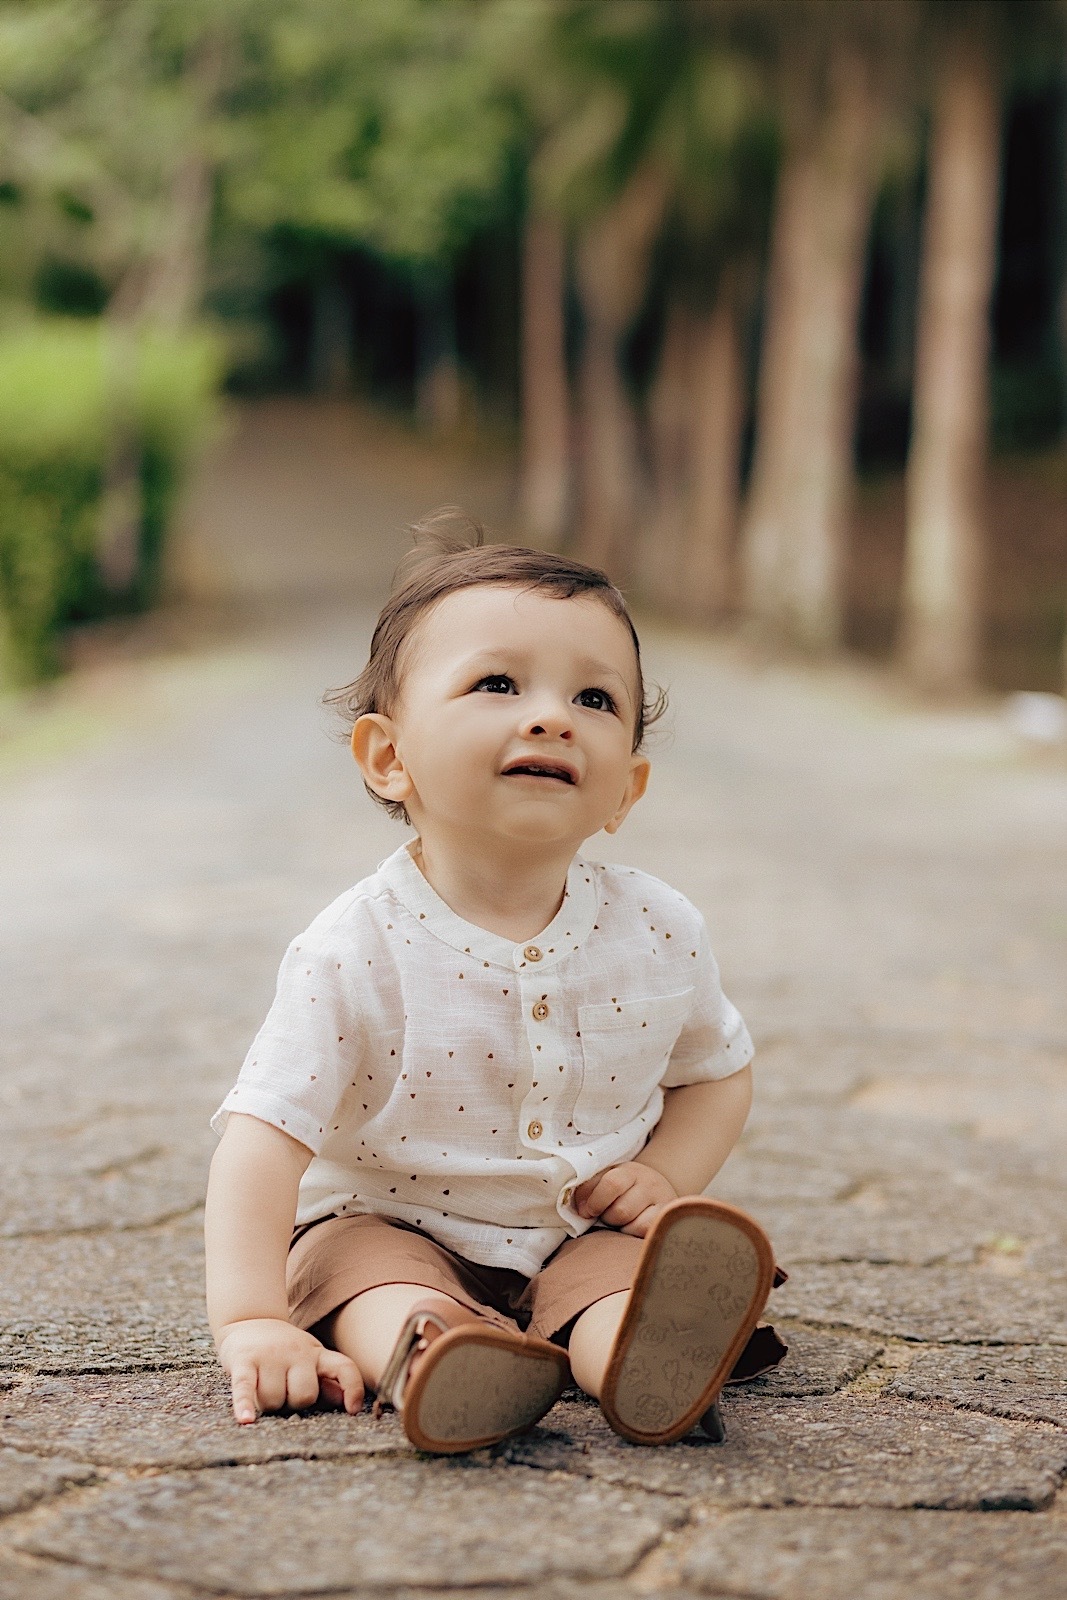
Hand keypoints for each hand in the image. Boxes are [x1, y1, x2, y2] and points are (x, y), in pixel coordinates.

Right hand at [215, 1317, 363, 1424]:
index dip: (352, 1388)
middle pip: (304, 1396)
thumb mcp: (309, 1361)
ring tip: (264, 1390)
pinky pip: (245, 1388)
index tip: (353, 1410)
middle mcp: (296, 1352)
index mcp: (316, 1354)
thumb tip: (343, 1402)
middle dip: (293, 1404)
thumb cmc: (283, 1352)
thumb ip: (326, 1382)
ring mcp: (270, 1355)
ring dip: (268, 1405)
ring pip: (274, 1400)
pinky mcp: (244, 1360)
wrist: (249, 1321)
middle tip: (284, 1393)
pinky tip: (245, 1420)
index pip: (343, 1367)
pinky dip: (244, 1405)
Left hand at [572, 1163, 678, 1237]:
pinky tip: (632, 1227)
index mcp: (629, 1170)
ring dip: (620, 1227)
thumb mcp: (607, 1179)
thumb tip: (580, 1209)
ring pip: (634, 1224)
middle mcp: (649, 1182)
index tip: (586, 1212)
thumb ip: (589, 1188)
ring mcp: (662, 1200)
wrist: (658, 1189)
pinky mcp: (667, 1217)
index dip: (595, 1202)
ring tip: (620, 1221)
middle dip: (607, 1218)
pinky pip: (646, 1231)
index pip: (611, 1184)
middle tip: (606, 1216)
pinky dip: (633, 1233)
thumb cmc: (625, 1188)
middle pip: (621, 1210)